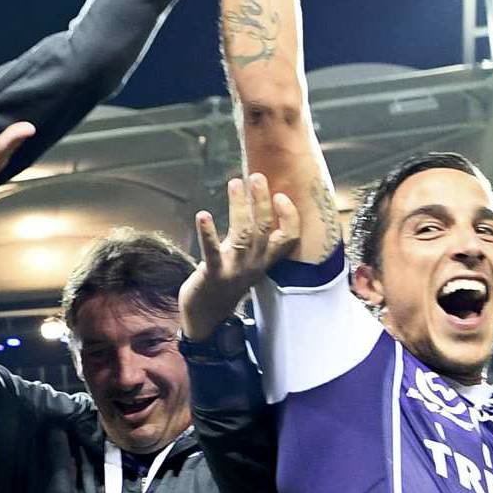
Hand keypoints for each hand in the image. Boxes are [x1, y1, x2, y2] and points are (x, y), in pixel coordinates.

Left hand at [179, 172, 300, 337]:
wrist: (207, 316)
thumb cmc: (227, 282)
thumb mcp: (249, 262)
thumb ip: (256, 240)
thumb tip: (260, 205)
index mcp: (265, 260)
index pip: (289, 238)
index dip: (289, 216)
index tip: (282, 195)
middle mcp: (255, 264)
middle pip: (265, 229)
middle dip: (262, 201)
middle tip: (256, 176)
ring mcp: (235, 271)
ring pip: (243, 236)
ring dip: (239, 208)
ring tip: (235, 184)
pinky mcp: (212, 275)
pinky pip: (212, 252)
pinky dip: (208, 233)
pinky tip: (203, 215)